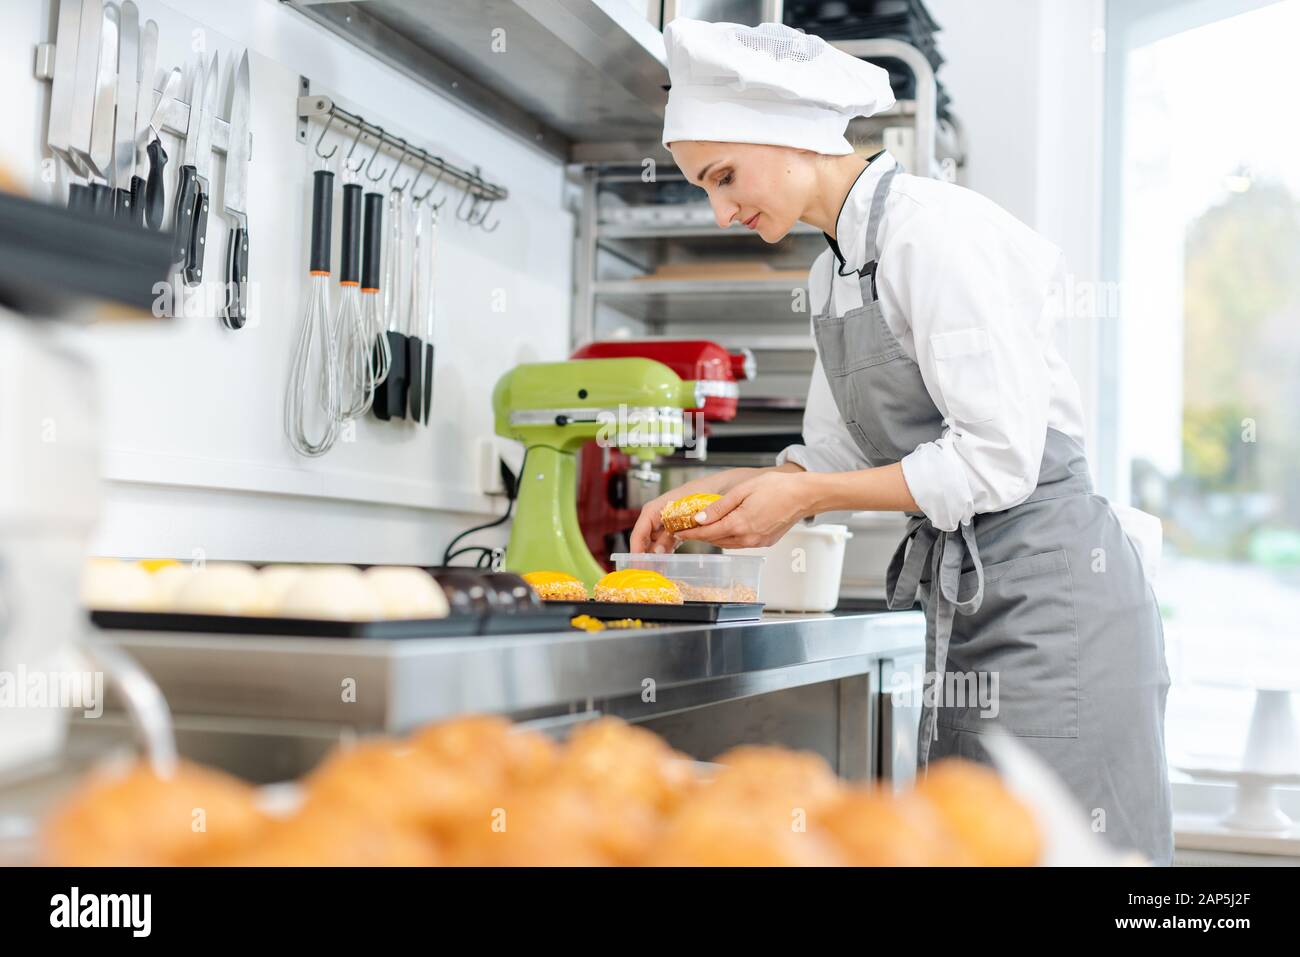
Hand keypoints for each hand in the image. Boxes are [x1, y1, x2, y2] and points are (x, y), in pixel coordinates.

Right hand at [629, 469, 755, 553]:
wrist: (770, 483)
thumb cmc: (749, 483)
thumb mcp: (732, 494)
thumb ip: (715, 508)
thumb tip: (697, 522)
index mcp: (686, 493)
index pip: (652, 512)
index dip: (641, 532)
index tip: (637, 551)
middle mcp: (684, 502)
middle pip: (655, 522)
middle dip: (644, 544)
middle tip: (642, 564)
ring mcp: (689, 510)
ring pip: (665, 529)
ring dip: (657, 546)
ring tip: (653, 565)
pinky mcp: (697, 518)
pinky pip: (677, 532)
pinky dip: (670, 545)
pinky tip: (668, 556)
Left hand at [673, 471, 816, 549]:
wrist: (804, 496)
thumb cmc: (777, 488)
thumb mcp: (742, 491)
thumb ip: (719, 507)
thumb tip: (699, 518)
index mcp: (739, 524)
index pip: (706, 533)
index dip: (690, 533)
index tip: (678, 530)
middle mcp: (747, 538)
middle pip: (715, 540)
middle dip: (700, 534)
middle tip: (688, 527)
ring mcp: (757, 542)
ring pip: (728, 543)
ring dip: (715, 536)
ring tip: (704, 527)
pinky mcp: (764, 543)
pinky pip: (741, 543)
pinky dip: (730, 537)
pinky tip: (727, 527)